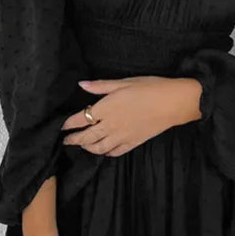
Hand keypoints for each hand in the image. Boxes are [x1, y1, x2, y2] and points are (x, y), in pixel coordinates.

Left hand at [60, 76, 199, 156]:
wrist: (173, 103)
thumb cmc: (149, 88)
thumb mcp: (124, 82)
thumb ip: (101, 86)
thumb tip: (82, 84)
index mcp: (106, 108)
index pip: (81, 119)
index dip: (69, 124)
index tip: (62, 126)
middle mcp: (111, 125)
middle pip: (86, 137)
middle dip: (74, 139)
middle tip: (66, 141)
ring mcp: (122, 136)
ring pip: (99, 148)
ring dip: (87, 147)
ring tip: (82, 145)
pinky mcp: (133, 143)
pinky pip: (115, 152)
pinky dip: (105, 153)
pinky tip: (103, 151)